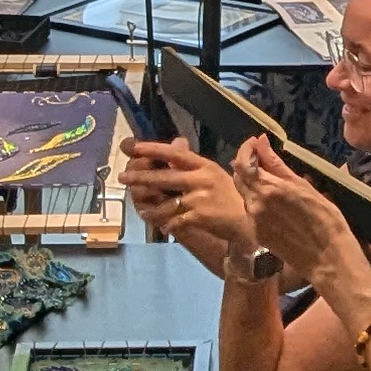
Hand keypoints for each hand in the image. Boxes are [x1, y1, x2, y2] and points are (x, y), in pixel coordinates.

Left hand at [120, 140, 253, 269]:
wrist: (248, 219)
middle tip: (123, 177)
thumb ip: (193, 163)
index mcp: (204, 166)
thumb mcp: (214, 173)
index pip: (174, 154)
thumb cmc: (231, 195)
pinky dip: (167, 224)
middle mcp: (200, 180)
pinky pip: (175, 221)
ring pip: (165, 203)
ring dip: (151, 208)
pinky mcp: (199, 217)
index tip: (134, 147)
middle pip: (164, 178)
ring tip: (142, 209)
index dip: (153, 149)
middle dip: (140, 178)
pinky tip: (162, 226)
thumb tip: (175, 144)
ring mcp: (199, 199)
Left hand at [233, 137, 351, 272]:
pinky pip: (251, 211)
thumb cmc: (325, 218)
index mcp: (268, 188)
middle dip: (247, 165)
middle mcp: (255, 203)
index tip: (256, 143)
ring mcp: (254, 220)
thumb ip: (277, 165)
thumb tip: (261, 142)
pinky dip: (257, 201)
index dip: (246, 149)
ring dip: (252, 183)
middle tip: (263, 159)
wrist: (327, 258)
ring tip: (272, 181)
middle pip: (238, 177)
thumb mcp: (304, 186)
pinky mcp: (257, 234)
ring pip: (244, 194)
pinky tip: (275, 204)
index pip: (242, 162)